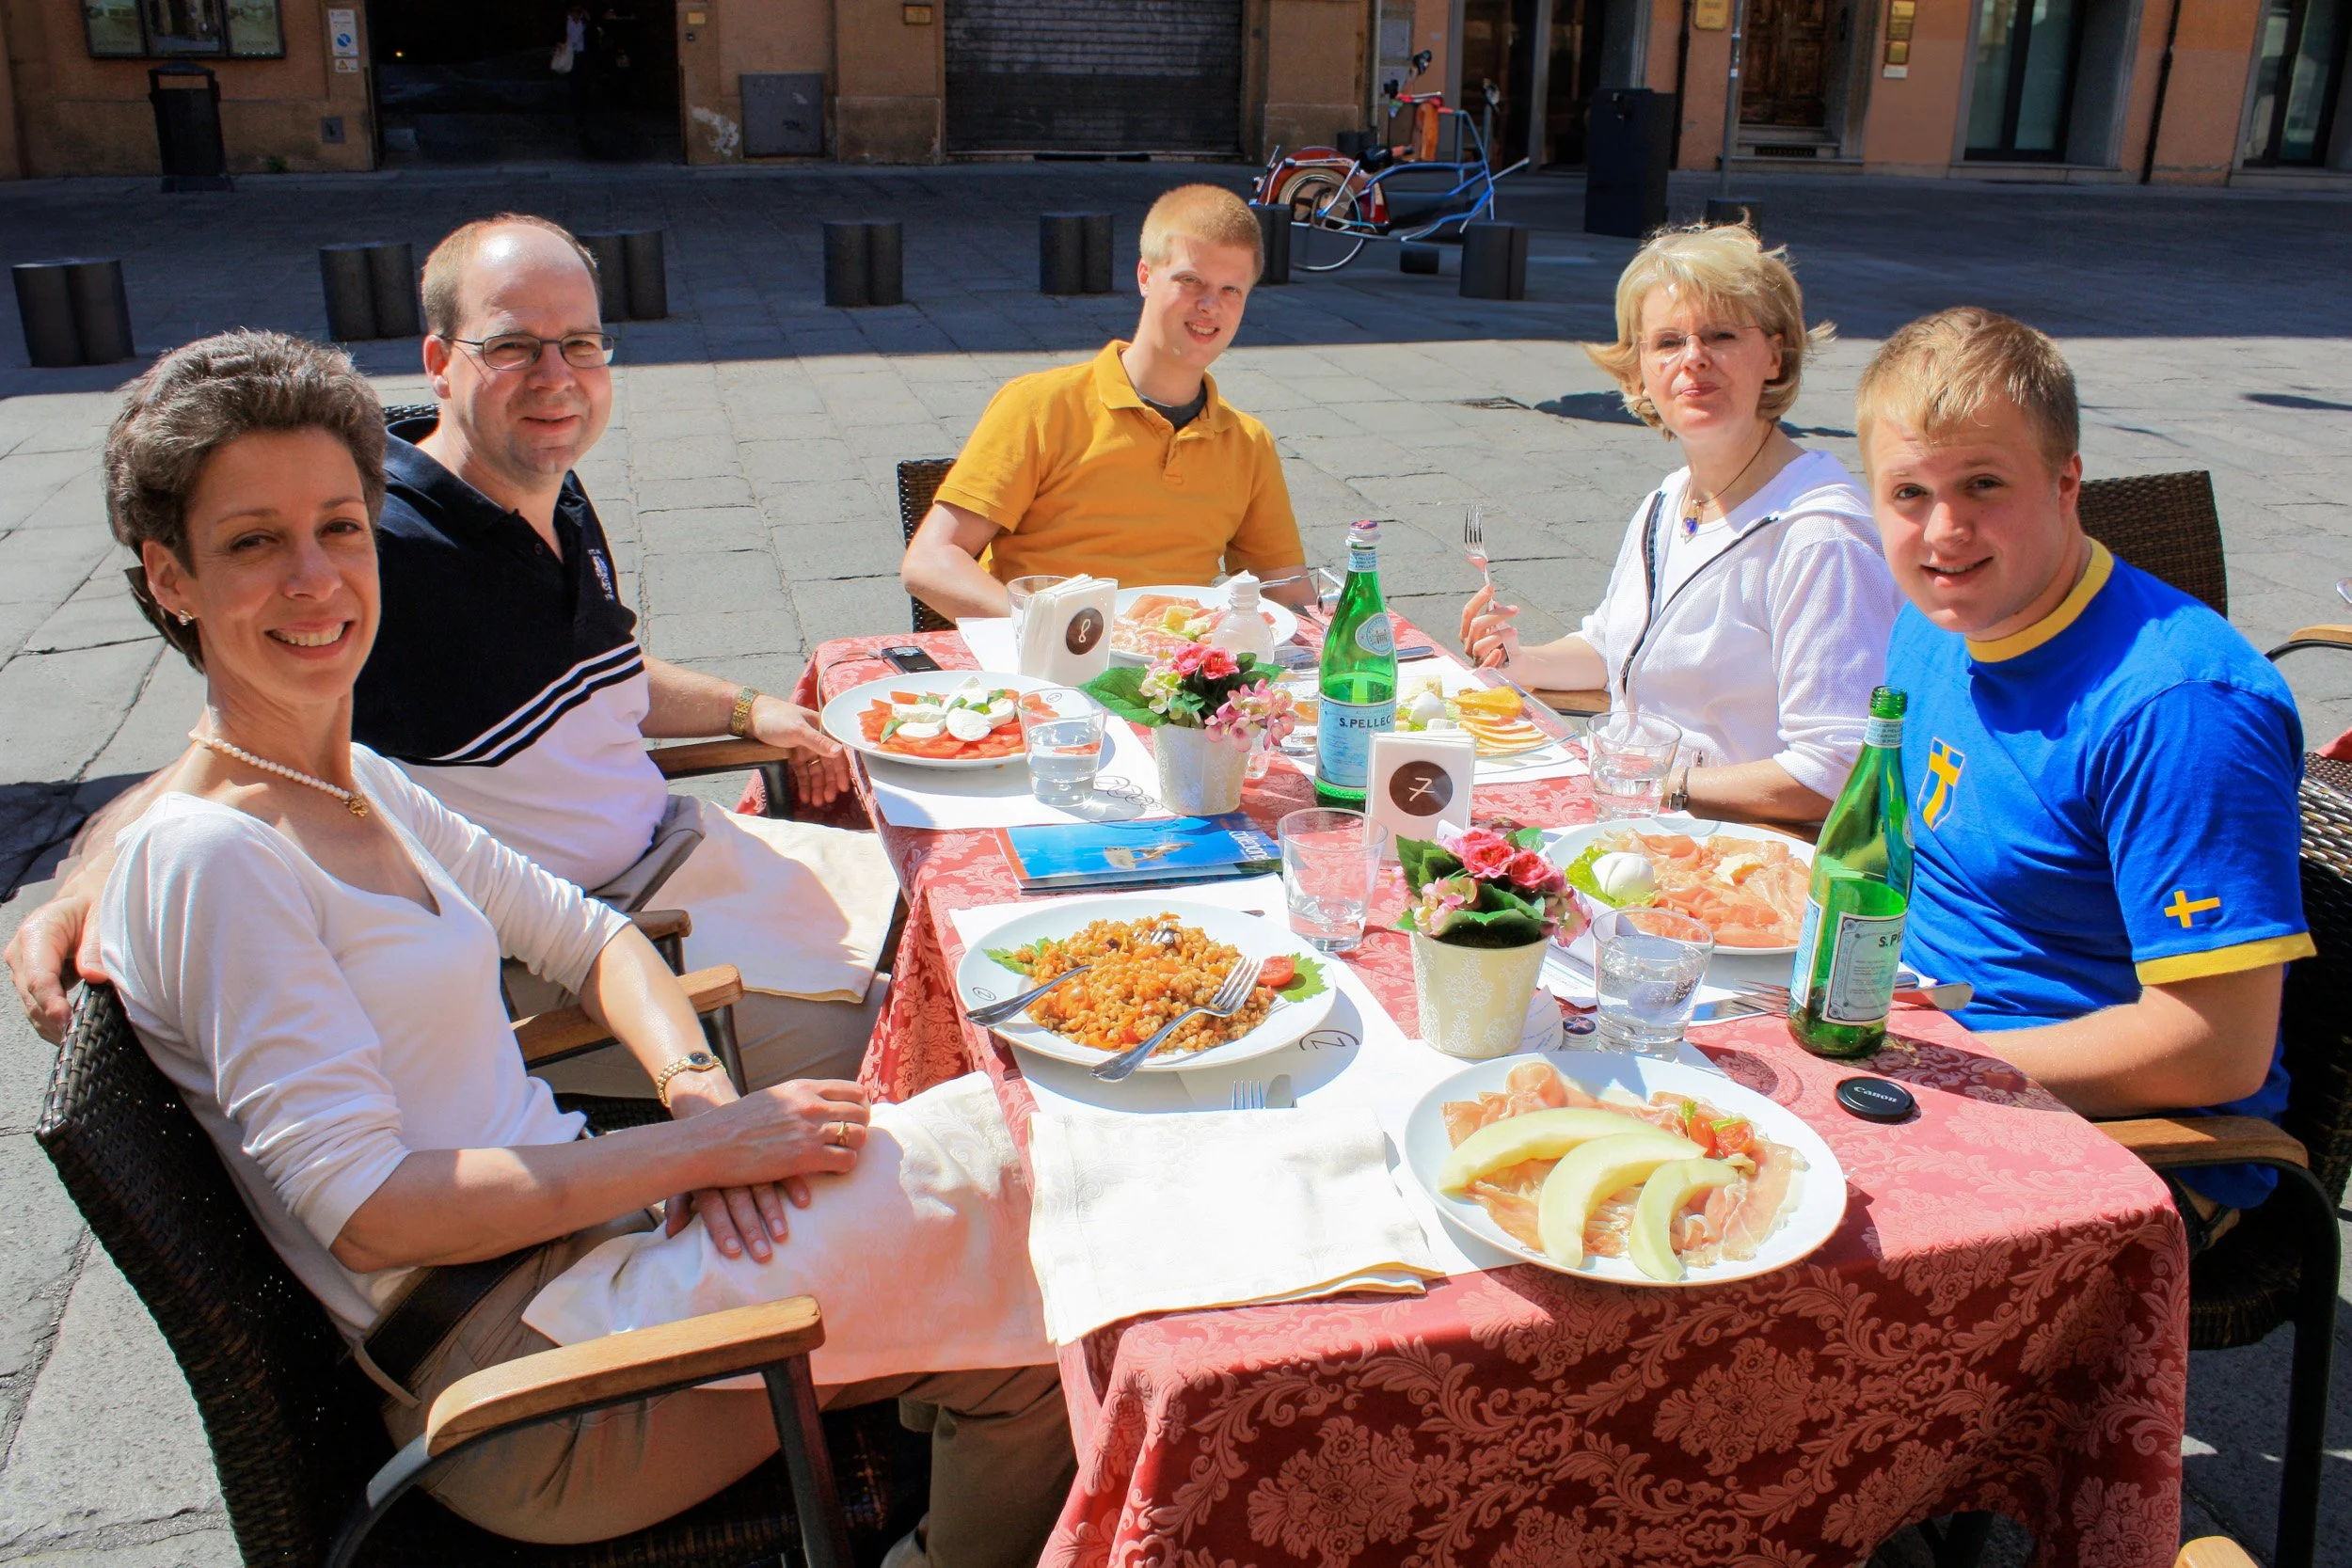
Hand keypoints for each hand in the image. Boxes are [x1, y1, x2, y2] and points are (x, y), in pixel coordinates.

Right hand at [5, 887, 102, 1045]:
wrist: (86, 897)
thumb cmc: (95, 902)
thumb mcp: (103, 914)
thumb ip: (96, 944)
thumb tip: (94, 976)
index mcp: (36, 932)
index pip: (38, 976)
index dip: (50, 1001)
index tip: (64, 1019)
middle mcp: (22, 952)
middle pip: (32, 996)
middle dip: (53, 1019)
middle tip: (77, 1036)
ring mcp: (24, 968)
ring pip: (32, 1006)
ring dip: (53, 1025)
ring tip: (77, 1037)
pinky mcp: (31, 980)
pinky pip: (39, 1006)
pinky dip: (53, 1021)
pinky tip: (71, 1030)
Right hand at [666, 1078, 871, 1260]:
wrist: (711, 1143)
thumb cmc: (735, 1124)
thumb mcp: (771, 1098)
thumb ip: (796, 1099)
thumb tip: (815, 1103)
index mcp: (803, 1087)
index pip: (853, 1090)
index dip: (860, 1106)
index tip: (855, 1118)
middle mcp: (811, 1104)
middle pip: (860, 1112)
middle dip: (861, 1126)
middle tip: (852, 1140)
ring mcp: (810, 1129)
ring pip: (858, 1136)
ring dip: (855, 1147)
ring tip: (844, 1155)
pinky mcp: (806, 1157)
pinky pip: (846, 1160)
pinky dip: (845, 1166)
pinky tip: (833, 1170)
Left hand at [750, 697, 854, 807]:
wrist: (749, 716)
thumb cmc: (776, 719)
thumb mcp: (798, 731)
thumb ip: (819, 742)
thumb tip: (840, 752)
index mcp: (822, 730)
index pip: (837, 754)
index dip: (841, 771)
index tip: (844, 788)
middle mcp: (816, 740)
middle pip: (827, 765)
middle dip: (828, 783)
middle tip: (828, 799)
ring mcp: (804, 748)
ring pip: (815, 771)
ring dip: (817, 787)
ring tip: (817, 802)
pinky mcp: (793, 755)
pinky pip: (802, 772)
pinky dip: (804, 784)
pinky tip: (804, 796)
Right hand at [1460, 584, 1521, 670]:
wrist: (1512, 665)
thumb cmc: (1502, 643)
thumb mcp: (1498, 627)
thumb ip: (1494, 616)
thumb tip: (1493, 601)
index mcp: (1468, 631)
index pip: (1468, 613)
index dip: (1478, 599)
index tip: (1491, 587)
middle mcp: (1468, 644)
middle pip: (1476, 625)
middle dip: (1495, 615)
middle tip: (1515, 609)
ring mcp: (1475, 658)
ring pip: (1480, 645)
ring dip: (1498, 635)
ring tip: (1515, 630)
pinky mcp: (1484, 672)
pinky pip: (1485, 666)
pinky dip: (1492, 658)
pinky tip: (1500, 653)